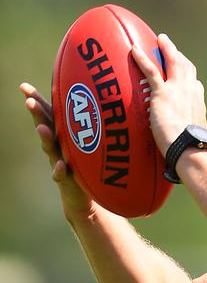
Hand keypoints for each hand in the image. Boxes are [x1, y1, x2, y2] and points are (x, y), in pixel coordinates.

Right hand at [20, 82, 98, 220]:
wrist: (84, 196)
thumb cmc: (88, 163)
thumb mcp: (89, 142)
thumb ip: (90, 125)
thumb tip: (107, 98)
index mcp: (63, 134)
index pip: (48, 114)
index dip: (36, 100)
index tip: (23, 86)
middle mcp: (57, 146)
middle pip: (45, 127)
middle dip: (37, 114)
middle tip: (29, 102)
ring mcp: (59, 161)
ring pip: (50, 149)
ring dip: (46, 138)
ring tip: (42, 129)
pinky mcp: (66, 179)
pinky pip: (61, 174)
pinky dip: (60, 170)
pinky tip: (61, 166)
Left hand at [131, 34, 206, 155]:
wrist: (188, 147)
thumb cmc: (191, 150)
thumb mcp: (193, 140)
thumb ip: (186, 136)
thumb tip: (182, 148)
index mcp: (198, 104)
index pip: (195, 86)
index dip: (190, 79)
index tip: (187, 77)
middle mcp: (191, 92)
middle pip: (186, 68)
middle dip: (179, 56)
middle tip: (170, 48)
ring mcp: (177, 90)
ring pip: (173, 63)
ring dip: (167, 49)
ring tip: (160, 40)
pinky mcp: (163, 93)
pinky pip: (151, 70)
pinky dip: (143, 59)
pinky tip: (134, 49)